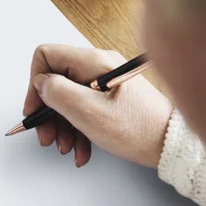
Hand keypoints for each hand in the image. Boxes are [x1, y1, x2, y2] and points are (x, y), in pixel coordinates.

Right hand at [23, 44, 173, 168]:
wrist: (170, 144)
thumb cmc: (138, 129)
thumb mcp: (88, 112)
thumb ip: (57, 93)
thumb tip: (41, 84)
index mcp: (93, 62)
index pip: (46, 56)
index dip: (35, 84)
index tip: (35, 109)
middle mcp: (98, 66)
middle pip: (55, 81)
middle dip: (48, 112)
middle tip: (47, 136)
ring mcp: (104, 82)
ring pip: (67, 98)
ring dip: (61, 126)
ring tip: (66, 147)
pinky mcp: (110, 97)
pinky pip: (82, 108)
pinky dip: (77, 129)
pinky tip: (80, 148)